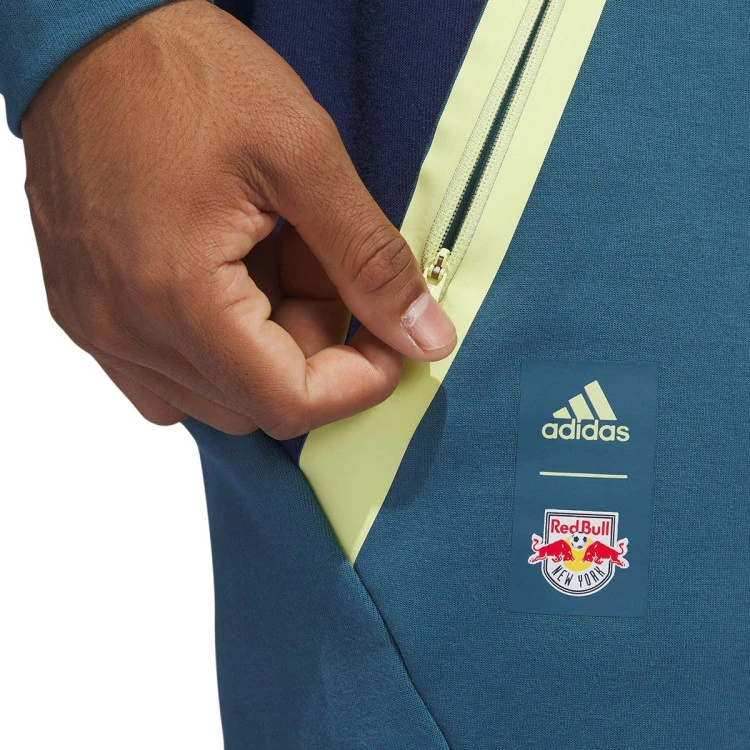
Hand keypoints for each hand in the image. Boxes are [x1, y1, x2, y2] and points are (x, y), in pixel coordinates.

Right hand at [21, 0, 455, 437]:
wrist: (91, 35)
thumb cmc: (187, 74)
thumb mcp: (304, 157)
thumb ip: (371, 261)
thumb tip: (427, 339)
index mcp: (176, 296)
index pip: (288, 402)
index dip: (359, 383)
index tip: (390, 339)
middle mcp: (124, 330)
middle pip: (256, 399)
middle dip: (315, 349)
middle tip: (326, 269)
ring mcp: (98, 327)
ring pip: (217, 390)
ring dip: (269, 343)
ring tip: (277, 256)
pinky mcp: (88, 312)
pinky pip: (169, 374)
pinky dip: (221, 346)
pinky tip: (234, 282)